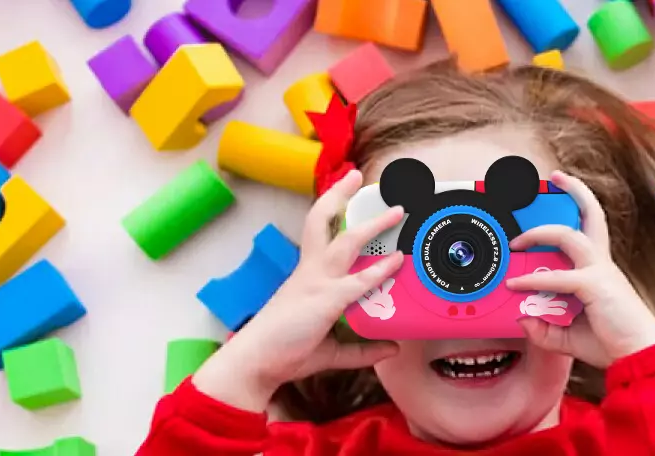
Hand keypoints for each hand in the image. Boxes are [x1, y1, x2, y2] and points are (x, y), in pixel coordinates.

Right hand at [192, 170, 407, 410]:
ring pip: (345, 241)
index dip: (331, 212)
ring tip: (397, 210)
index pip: (318, 233)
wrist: (255, 363)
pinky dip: (381, 269)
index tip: (344, 194)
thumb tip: (391, 347)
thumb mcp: (331, 350)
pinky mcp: (326, 300)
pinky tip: (398, 260)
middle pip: (321, 221)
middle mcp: (310, 271)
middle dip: (337, 195)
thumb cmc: (285, 352)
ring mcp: (317, 282)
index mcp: (306, 276)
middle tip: (354, 175)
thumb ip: (362, 349)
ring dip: (373, 224)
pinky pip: (359, 280)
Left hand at [506, 171, 654, 367]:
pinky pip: (558, 277)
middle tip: (555, 179)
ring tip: (516, 241)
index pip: (588, 230)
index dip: (576, 212)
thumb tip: (522, 321)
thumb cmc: (612, 343)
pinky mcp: (594, 286)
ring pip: (569, 234)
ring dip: (538, 232)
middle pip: (593, 214)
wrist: (639, 357)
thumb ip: (545, 329)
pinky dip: (534, 280)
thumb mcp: (569, 337)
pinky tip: (516, 285)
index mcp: (600, 269)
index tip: (558, 200)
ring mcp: (599, 272)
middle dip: (575, 191)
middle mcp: (602, 263)